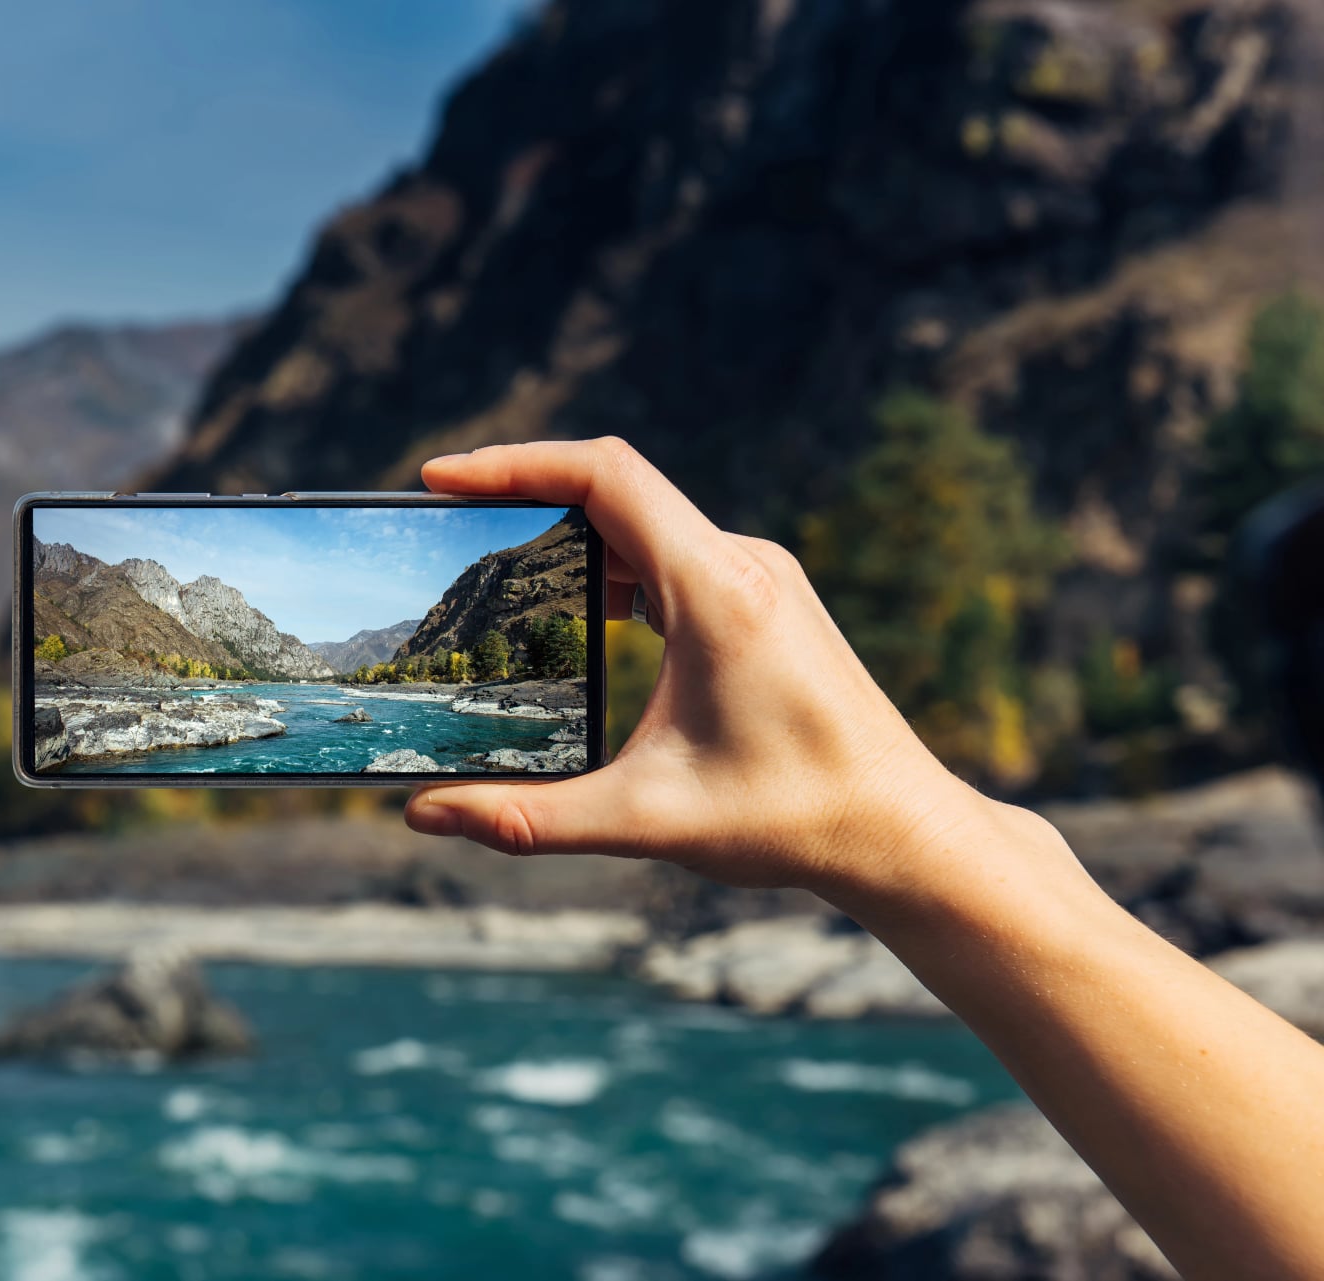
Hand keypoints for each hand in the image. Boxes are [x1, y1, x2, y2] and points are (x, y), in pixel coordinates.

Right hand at [405, 437, 1062, 907]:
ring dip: (570, 532)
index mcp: (717, 591)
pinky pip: (674, 551)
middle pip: (616, 486)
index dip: (514, 463)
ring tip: (497, 566)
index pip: (604, 476)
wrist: (901, 830)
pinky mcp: (767, 598)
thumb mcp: (646, 820)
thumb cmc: (791, 820)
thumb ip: (527, 817)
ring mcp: (761, 575)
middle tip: (447, 521)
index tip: (440, 478)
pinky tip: (580, 610)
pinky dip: (613, 563)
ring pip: (647, 520)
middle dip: (524, 495)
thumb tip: (424, 816)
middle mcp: (744, 563)